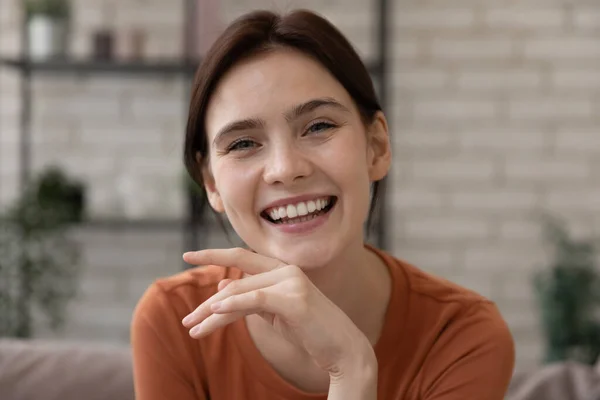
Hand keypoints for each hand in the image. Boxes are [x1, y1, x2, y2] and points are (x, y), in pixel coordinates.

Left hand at [181, 247, 375, 375]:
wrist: (344, 349)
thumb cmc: (310, 331)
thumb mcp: (275, 313)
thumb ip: (251, 298)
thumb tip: (220, 289)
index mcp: (282, 270)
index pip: (242, 258)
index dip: (214, 254)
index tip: (188, 255)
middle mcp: (286, 271)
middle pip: (235, 282)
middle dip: (206, 302)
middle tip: (186, 320)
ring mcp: (292, 282)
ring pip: (240, 294)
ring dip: (212, 314)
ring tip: (192, 329)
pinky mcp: (294, 299)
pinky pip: (255, 300)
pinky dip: (232, 306)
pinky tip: (213, 312)